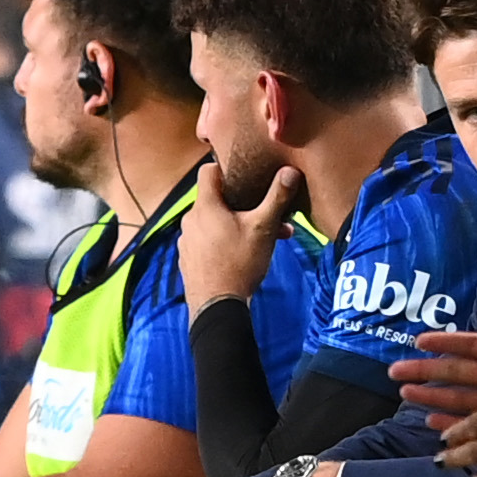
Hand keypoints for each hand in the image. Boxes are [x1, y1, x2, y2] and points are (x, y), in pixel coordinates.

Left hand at [178, 162, 299, 316]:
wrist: (217, 307)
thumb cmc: (239, 264)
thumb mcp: (263, 228)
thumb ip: (277, 198)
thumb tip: (290, 171)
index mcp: (205, 206)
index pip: (208, 171)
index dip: (226, 168)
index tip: (246, 177)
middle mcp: (190, 219)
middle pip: (216, 200)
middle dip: (242, 205)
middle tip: (266, 217)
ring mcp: (186, 241)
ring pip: (213, 223)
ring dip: (235, 226)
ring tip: (260, 241)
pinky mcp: (188, 259)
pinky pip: (206, 241)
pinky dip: (223, 242)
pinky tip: (241, 256)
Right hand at [390, 295, 476, 429]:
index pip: (473, 346)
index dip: (446, 344)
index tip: (418, 342)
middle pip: (459, 373)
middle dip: (427, 373)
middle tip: (396, 373)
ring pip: (462, 399)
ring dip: (433, 398)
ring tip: (406, 396)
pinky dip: (455, 422)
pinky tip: (433, 422)